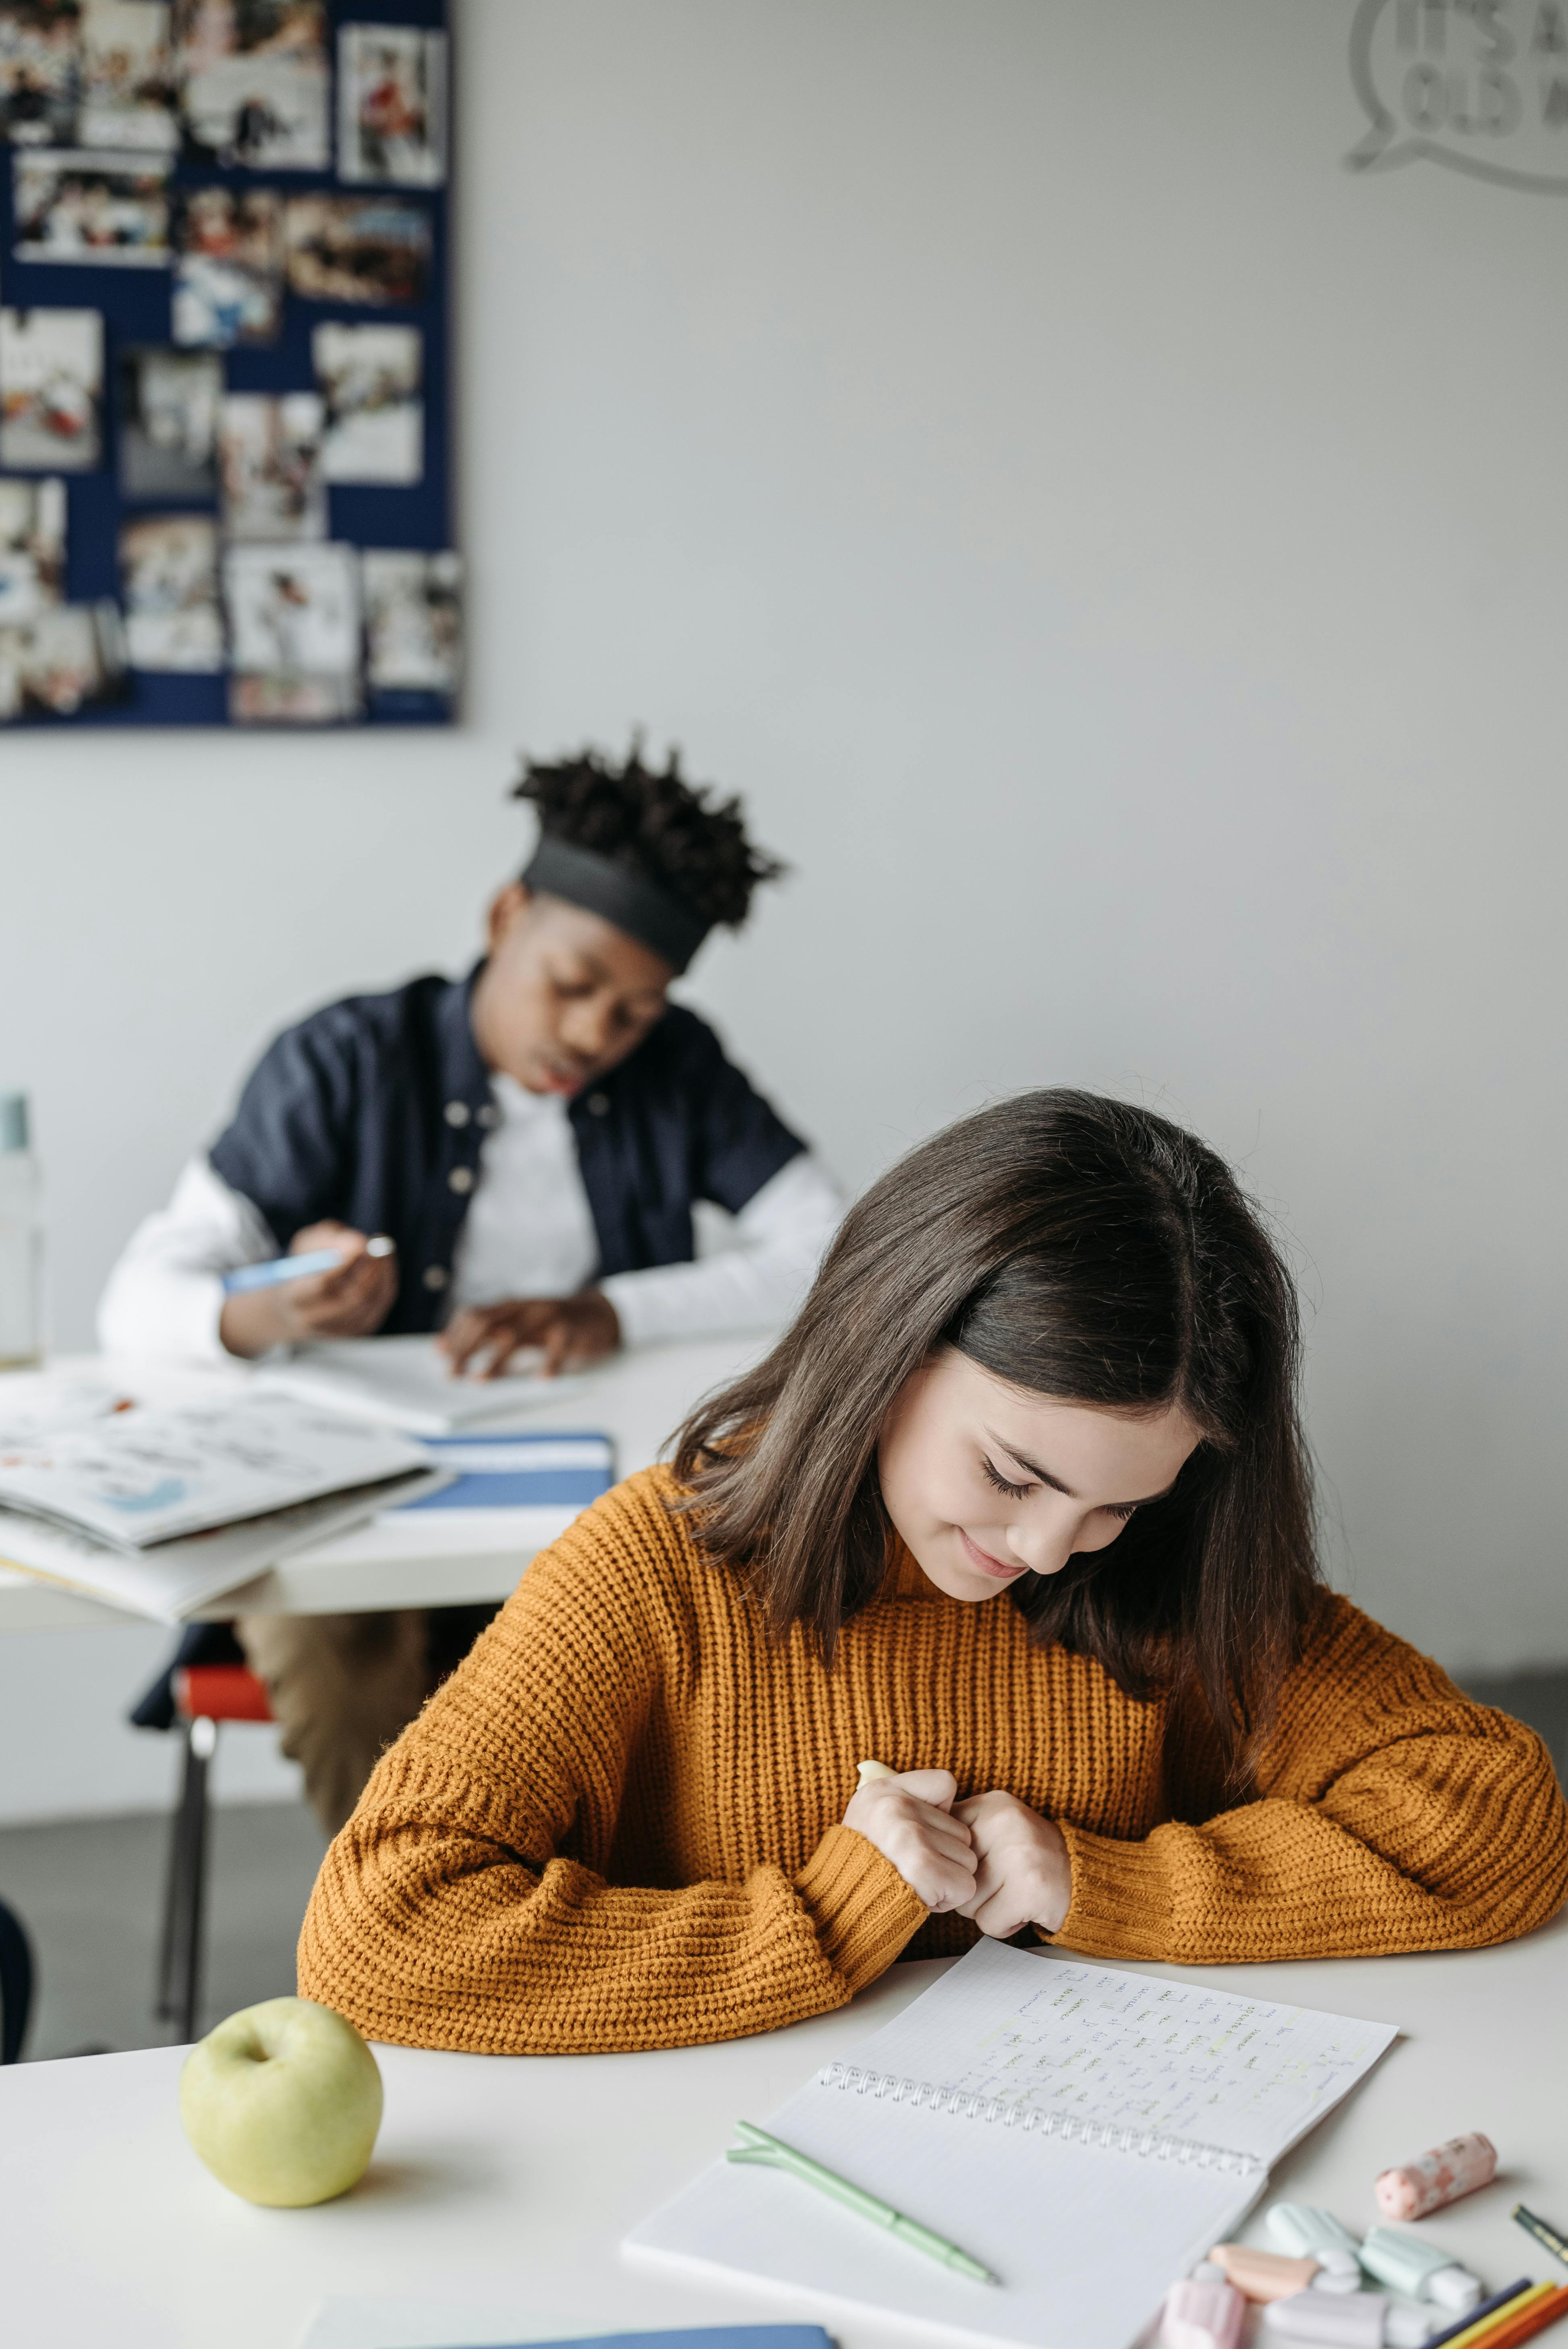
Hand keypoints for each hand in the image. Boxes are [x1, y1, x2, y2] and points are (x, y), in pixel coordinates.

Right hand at [219, 1222, 397, 1358]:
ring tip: (379, 1252)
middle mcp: (312, 1319)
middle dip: (370, 1268)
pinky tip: (382, 1268)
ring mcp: (335, 1331)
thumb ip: (328, 1239)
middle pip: (351, 1298)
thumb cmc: (304, 1267)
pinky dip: (384, 1285)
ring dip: (380, 1274)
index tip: (361, 1242)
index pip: (319, 1285)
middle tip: (380, 1244)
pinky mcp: (353, 1333)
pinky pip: (378, 1308)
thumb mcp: (307, 1245)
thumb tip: (359, 1244)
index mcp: (293, 1296)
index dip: (343, 1263)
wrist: (292, 1307)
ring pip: (369, 1303)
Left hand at [436, 1290, 621, 1378]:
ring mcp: (549, 1316)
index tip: (440, 1355)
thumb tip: (441, 1347)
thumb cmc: (550, 1324)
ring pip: (516, 1335)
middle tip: (452, 1373)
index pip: (475, 1314)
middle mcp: (525, 1307)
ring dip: (495, 1359)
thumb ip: (486, 1333)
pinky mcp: (572, 1328)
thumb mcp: (518, 1324)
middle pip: (488, 1324)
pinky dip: (549, 1363)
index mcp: (510, 1305)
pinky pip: (558, 1346)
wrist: (596, 1314)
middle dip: (466, 1348)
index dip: (456, 1334)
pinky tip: (542, 1379)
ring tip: (481, 1380)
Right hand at [843, 1767, 977, 1913]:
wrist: (838, 1906)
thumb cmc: (863, 1865)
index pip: (945, 1784)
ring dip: (947, 1877)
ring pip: (967, 1859)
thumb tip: (947, 1807)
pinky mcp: (923, 1869)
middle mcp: (896, 1807)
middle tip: (913, 1866)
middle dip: (945, 1854)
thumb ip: (906, 1802)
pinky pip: (966, 1886)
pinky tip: (923, 1896)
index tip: (916, 1835)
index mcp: (883, 1790)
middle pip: (962, 1831)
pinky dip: (949, 1899)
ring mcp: (910, 1836)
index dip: (940, 1814)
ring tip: (915, 1881)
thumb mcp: (870, 1814)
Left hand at [951, 1790, 1071, 1937]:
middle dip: (971, 1889)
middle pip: (951, 1875)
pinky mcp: (1031, 1889)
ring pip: (966, 1903)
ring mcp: (1019, 1854)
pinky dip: (1003, 1924)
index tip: (977, 1865)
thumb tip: (915, 1852)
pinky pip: (987, 1923)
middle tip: (1003, 1880)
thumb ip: (959, 1830)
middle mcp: (1005, 1823)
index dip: (952, 1865)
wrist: (1083, 1877)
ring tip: (1013, 1892)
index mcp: (991, 1805)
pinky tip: (1023, 1907)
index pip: (939, 1843)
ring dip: (987, 1908)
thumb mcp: (995, 1828)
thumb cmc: (1029, 1859)